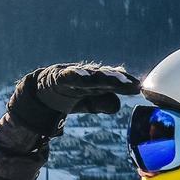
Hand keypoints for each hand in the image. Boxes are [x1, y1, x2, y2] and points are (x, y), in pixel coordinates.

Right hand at [7, 62, 138, 136]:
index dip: (126, 84)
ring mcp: (73, 75)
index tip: (139, 87)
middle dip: (119, 80)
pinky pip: (68, 76)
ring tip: (117, 78)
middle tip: (133, 84)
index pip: (114, 81)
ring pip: (90, 75)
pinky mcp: (58, 77)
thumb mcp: (88, 102)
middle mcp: (87, 75)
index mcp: (96, 82)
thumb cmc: (69, 95)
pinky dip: (76, 75)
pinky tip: (84, 76)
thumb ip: (103, 103)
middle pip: (106, 76)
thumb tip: (117, 104)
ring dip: (103, 77)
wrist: (41, 91)